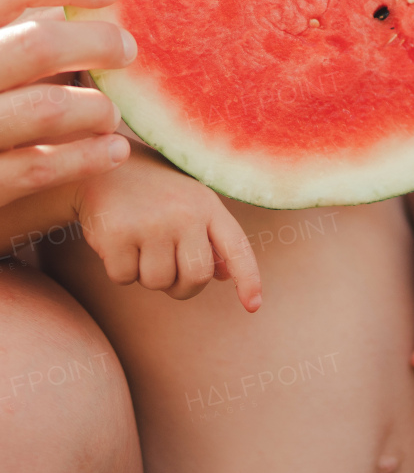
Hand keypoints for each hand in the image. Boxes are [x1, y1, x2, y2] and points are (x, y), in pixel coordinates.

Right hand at [0, 0, 135, 206]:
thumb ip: (13, 36)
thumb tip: (78, 2)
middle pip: (38, 45)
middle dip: (97, 44)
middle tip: (128, 49)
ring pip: (47, 108)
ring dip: (96, 108)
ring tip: (111, 114)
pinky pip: (41, 166)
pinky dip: (88, 156)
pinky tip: (115, 150)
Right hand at [72, 143, 262, 312]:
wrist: (102, 166)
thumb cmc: (154, 192)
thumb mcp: (190, 205)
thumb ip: (210, 238)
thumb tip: (225, 275)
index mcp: (209, 206)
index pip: (237, 248)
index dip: (248, 279)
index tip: (253, 305)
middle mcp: (185, 213)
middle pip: (196, 278)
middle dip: (182, 287)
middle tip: (168, 272)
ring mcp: (152, 223)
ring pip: (158, 282)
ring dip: (146, 275)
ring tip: (139, 245)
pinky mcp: (117, 232)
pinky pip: (124, 277)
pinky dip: (119, 269)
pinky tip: (116, 241)